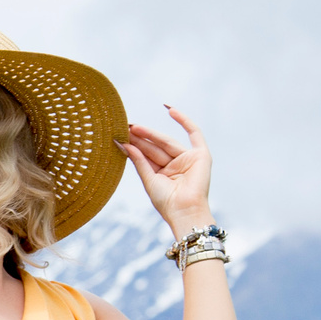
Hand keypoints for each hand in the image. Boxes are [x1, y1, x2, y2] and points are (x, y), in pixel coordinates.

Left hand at [120, 104, 214, 233]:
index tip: (119, 136)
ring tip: (133, 126)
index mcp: (163, 173)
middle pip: (155, 147)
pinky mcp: (201, 155)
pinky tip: (170, 110)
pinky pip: (194, 133)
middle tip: (123, 127)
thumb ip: (138, 160)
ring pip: (166, 142)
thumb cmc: (166, 201)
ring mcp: (188, 159)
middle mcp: (175, 165)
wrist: (184, 210)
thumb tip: (124, 143)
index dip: (134, 145)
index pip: (146, 155)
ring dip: (151, 133)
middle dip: (140, 138)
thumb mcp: (148, 179)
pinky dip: (184, 121)